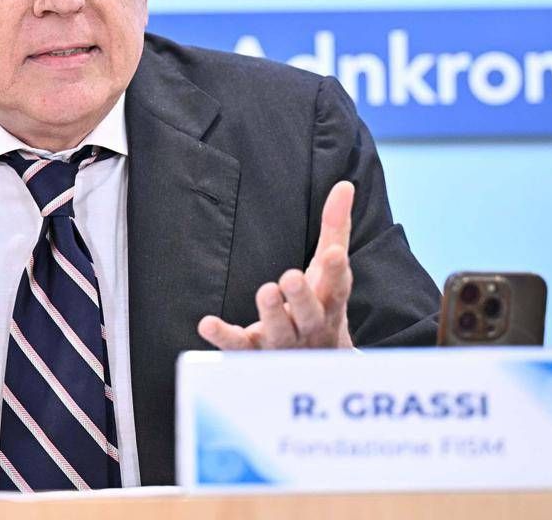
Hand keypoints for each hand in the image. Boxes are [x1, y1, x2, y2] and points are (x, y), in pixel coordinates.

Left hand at [197, 181, 355, 349]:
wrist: (313, 365)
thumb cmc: (320, 306)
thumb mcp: (329, 270)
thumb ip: (334, 228)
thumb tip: (345, 185)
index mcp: (329, 304)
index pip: (337, 288)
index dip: (337, 272)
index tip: (335, 252)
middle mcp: (308, 326)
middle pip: (308, 314)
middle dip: (301, 297)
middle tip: (291, 277)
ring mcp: (281, 344)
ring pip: (278, 332)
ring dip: (271, 313)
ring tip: (266, 291)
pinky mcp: (253, 353)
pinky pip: (237, 346)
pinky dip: (223, 336)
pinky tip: (206, 323)